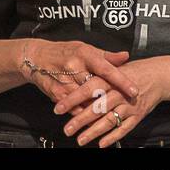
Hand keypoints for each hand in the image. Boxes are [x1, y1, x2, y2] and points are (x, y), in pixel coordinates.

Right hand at [19, 38, 135, 109]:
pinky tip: (91, 120)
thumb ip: (106, 56)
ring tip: (111, 118)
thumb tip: (126, 56)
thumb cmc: (64, 52)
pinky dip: (83, 114)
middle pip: (97, 88)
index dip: (121, 80)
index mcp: (84, 54)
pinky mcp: (55, 91)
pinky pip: (73, 107)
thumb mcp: (84, 49)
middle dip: (110, 99)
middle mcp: (74, 66)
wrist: (35, 57)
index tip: (134, 90)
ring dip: (98, 110)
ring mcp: (64, 80)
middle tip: (124, 107)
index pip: (106, 68)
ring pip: (85, 100)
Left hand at [56, 56, 169, 147]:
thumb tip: (68, 87)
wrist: (156, 76)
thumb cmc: (128, 72)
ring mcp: (128, 106)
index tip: (58, 109)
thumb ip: (91, 78)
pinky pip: (123, 128)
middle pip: (96, 108)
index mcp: (108, 79)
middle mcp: (118, 93)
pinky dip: (112, 137)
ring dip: (93, 132)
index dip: (72, 99)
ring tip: (80, 140)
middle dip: (80, 120)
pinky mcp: (137, 116)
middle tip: (67, 130)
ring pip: (108, 121)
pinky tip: (101, 144)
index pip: (87, 90)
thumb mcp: (109, 69)